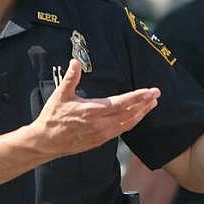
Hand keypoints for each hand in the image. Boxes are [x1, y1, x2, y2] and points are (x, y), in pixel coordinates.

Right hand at [33, 59, 159, 158]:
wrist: (46, 142)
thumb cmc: (52, 117)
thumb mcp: (60, 95)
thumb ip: (71, 77)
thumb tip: (75, 61)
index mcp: (92, 111)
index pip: (120, 103)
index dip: (137, 97)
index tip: (150, 91)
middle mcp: (100, 124)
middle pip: (129, 113)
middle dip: (144, 103)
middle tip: (157, 94)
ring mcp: (101, 134)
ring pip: (127, 124)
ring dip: (141, 114)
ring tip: (152, 104)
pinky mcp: (100, 141)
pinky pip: (120, 131)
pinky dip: (131, 123)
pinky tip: (136, 117)